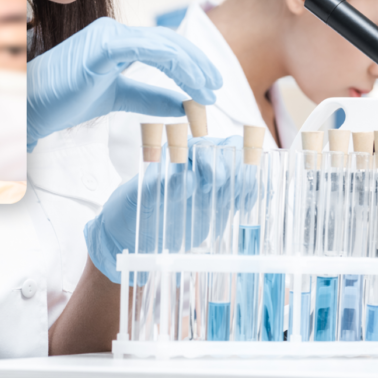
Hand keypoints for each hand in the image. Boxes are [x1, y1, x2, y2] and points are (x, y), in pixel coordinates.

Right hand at [27, 17, 221, 150]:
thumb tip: (180, 104)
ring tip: (207, 90)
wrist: (31, 108)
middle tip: (216, 88)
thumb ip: (148, 97)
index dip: (190, 65)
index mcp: (117, 41)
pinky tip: (189, 86)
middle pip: (169, 42)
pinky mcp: (103, 46)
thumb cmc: (64, 100)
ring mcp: (108, 36)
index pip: (163, 47)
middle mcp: (114, 32)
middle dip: (198, 65)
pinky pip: (148, 51)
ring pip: (164, 45)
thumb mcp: (117, 98)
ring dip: (192, 67)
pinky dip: (175, 67)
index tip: (208, 88)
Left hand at [84, 135, 241, 283]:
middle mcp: (193, 161)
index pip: (201, 142)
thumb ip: (159, 186)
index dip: (209, 160)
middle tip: (220, 196)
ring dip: (244, 178)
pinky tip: (244, 205)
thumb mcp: (136, 198)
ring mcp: (208, 178)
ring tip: (233, 202)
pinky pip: (243, 183)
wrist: (129, 235)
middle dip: (230, 169)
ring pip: (239, 162)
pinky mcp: (218, 197)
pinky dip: (250, 190)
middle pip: (226, 147)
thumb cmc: (127, 211)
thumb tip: (187, 177)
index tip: (206, 184)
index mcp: (173, 153)